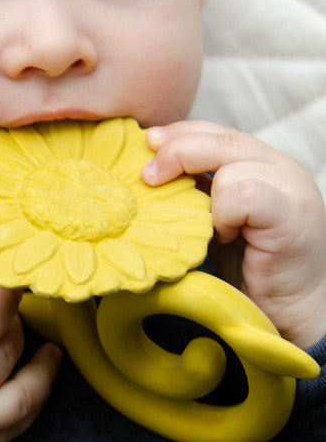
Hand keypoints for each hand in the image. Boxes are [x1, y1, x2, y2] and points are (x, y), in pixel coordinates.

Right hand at [0, 288, 61, 441]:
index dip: (5, 300)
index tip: (14, 286)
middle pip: (7, 351)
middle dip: (15, 325)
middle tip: (11, 314)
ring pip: (27, 394)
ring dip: (45, 368)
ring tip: (53, 351)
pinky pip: (18, 427)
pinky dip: (36, 405)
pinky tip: (39, 389)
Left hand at [142, 120, 325, 348]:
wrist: (294, 309)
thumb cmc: (254, 267)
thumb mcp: (218, 218)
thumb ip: (199, 190)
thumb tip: (152, 167)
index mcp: (263, 161)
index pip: (216, 131)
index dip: (179, 133)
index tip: (147, 143)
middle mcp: (281, 166)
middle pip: (220, 139)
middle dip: (176, 152)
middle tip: (148, 176)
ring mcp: (291, 186)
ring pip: (229, 166)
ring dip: (207, 198)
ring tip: (213, 229)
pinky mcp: (292, 212)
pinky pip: (243, 194)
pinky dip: (224, 215)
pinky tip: (226, 237)